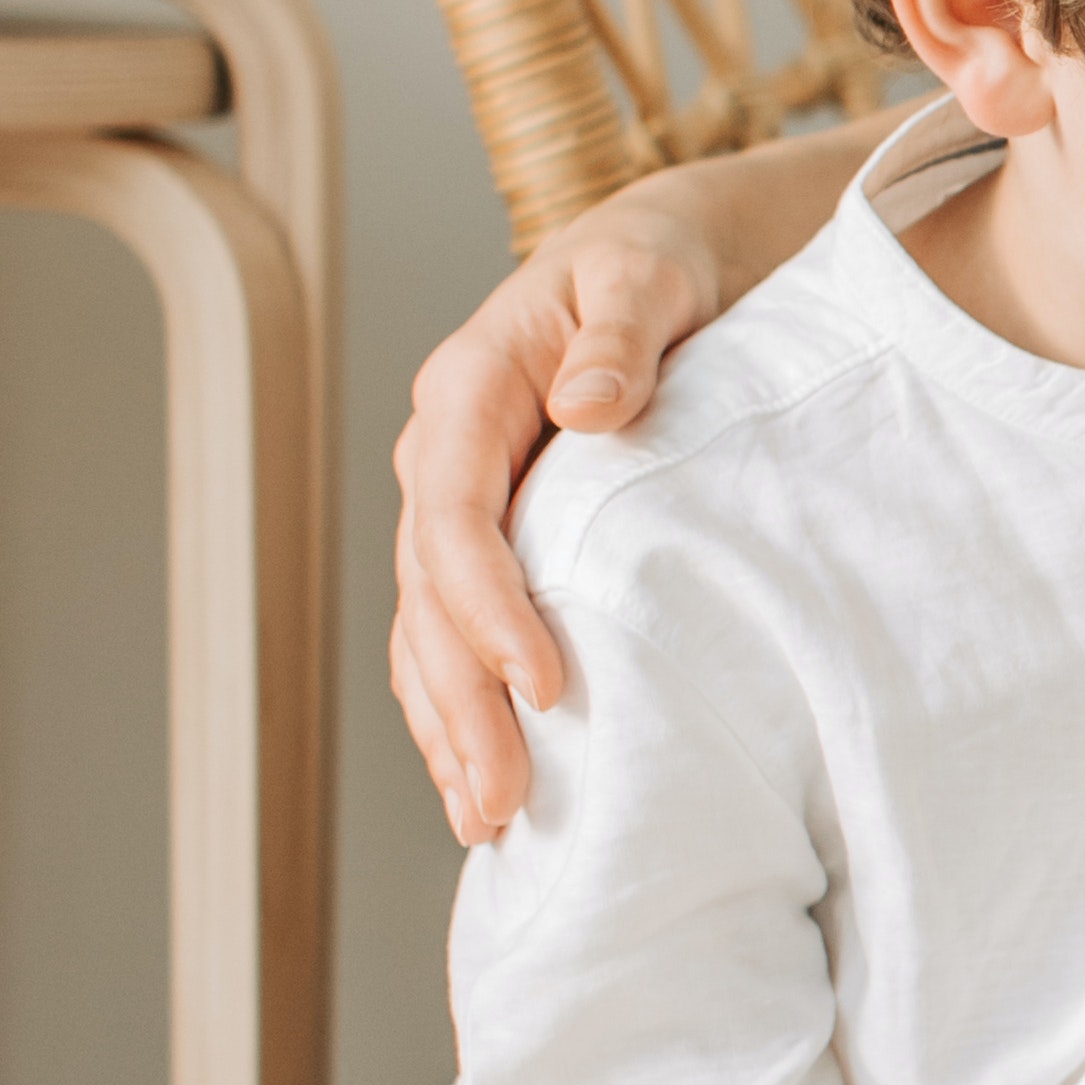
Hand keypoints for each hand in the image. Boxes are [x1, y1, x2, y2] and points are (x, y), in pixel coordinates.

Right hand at [388, 195, 728, 849]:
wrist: (654, 262)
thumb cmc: (656, 266)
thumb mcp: (648, 275)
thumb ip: (621, 333)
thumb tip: (586, 404)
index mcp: (468, 390)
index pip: (454, 515)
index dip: (488, 607)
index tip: (544, 684)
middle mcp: (444, 455)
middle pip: (430, 596)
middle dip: (460, 703)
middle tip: (505, 801)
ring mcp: (456, 503)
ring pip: (428, 631)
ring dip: (449, 727)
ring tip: (487, 822)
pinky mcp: (488, 542)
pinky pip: (453, 636)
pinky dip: (460, 709)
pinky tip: (482, 785)